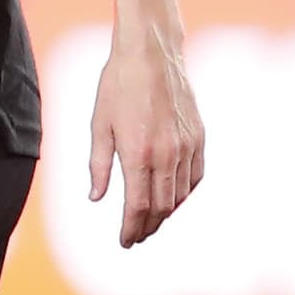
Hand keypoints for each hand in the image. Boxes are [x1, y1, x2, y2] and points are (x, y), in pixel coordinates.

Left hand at [88, 29, 203, 246]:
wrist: (151, 53)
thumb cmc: (118, 85)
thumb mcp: (99, 125)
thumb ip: (99, 166)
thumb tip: (96, 198)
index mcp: (138, 154)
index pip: (137, 207)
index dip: (131, 229)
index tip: (125, 241)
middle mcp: (166, 154)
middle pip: (160, 207)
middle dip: (147, 227)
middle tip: (137, 237)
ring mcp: (186, 146)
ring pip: (180, 195)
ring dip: (165, 214)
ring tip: (151, 221)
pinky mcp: (198, 137)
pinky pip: (195, 177)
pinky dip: (184, 193)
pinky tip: (173, 197)